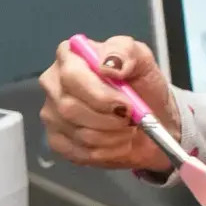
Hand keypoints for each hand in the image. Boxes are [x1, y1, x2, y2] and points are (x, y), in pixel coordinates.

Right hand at [38, 35, 174, 172]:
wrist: (152, 120)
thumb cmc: (143, 87)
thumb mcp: (143, 60)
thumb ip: (126, 52)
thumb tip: (107, 64)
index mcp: (70, 56)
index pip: (71, 75)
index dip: (99, 95)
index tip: (126, 105)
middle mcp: (53, 83)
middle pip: (69, 107)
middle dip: (108, 119)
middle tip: (130, 119)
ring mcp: (52, 113)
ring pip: (77, 133)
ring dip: (112, 136)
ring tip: (127, 128)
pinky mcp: (57, 141)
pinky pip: (78, 153)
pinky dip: (106, 151)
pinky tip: (117, 142)